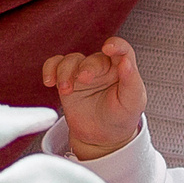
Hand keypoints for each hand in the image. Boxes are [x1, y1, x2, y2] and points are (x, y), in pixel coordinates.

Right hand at [43, 37, 145, 159]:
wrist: (101, 137)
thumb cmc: (121, 117)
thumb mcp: (133, 103)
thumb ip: (131, 81)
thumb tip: (126, 61)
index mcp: (122, 69)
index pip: (122, 49)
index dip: (115, 45)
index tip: (108, 48)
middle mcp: (102, 67)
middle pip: (92, 58)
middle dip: (86, 67)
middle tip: (83, 80)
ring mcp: (83, 72)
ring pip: (71, 60)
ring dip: (65, 72)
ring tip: (65, 90)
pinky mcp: (67, 80)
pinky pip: (55, 65)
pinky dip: (50, 69)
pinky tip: (50, 82)